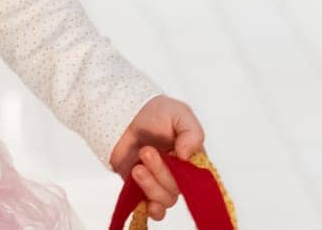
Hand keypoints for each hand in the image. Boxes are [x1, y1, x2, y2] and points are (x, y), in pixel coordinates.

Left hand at [108, 94, 205, 220]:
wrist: (122, 111)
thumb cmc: (154, 112)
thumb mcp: (179, 113)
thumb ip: (191, 134)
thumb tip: (187, 157)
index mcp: (191, 160)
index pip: (199, 179)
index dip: (190, 176)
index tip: (177, 159)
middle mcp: (178, 174)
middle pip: (178, 189)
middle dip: (161, 173)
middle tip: (146, 152)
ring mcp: (159, 181)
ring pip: (165, 199)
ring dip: (151, 186)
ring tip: (137, 168)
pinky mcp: (140, 187)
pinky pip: (152, 208)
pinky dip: (153, 210)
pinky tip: (149, 206)